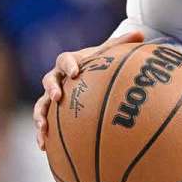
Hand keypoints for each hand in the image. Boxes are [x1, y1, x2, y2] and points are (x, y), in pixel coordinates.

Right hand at [33, 31, 144, 149]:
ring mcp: (51, 96)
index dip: (69, 65)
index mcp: (70, 62)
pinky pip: (44, 123)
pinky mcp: (51, 113)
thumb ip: (122, 44)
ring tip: (43, 128)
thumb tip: (141, 33)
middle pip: (48, 80)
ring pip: (40, 104)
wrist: (85, 74)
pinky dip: (42, 134)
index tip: (75, 72)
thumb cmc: (99, 63)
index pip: (65, 60)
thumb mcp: (109, 53)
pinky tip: (44, 147)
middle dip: (51, 89)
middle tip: (57, 97)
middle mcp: (57, 78)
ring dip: (39, 116)